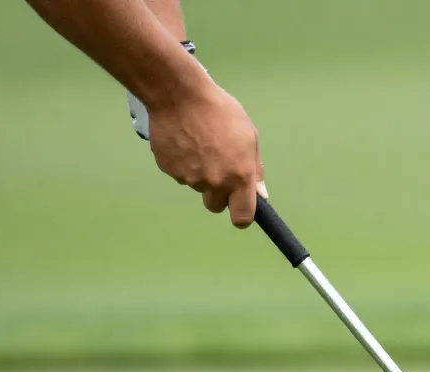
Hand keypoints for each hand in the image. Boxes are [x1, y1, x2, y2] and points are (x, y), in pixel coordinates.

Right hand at [127, 44, 266, 227]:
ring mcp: (189, 178)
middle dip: (218, 193)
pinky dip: (183, 163)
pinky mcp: (169, 170)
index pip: (242, 217)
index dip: (242, 216)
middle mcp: (214, 183)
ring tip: (200, 145)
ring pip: (198, 187)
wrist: (179, 95)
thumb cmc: (220, 111)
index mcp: (238, 177)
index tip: (240, 209)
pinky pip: (180, 175)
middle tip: (218, 167)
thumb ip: (255, 169)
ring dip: (200, 174)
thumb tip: (260, 194)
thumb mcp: (249, 136)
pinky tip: (184, 142)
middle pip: (216, 205)